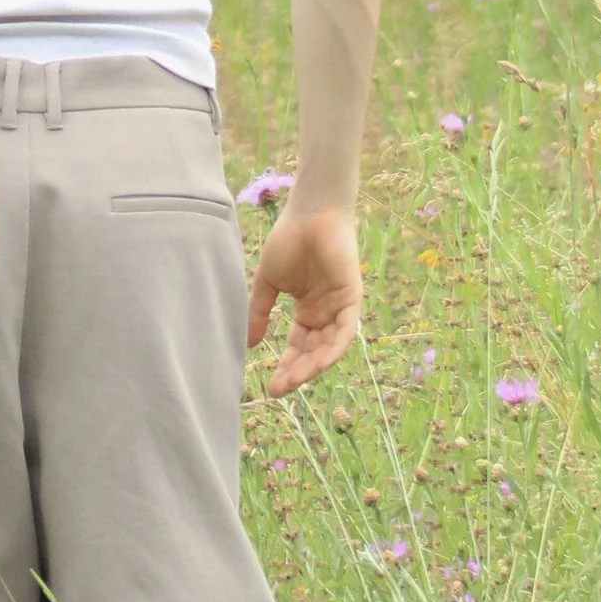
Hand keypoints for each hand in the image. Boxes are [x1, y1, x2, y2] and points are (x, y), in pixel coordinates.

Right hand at [246, 202, 360, 395]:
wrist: (309, 213)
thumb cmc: (289, 240)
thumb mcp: (268, 283)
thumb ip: (259, 312)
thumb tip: (249, 345)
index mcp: (307, 311)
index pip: (299, 347)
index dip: (286, 367)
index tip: (270, 387)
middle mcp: (325, 314)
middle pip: (313, 353)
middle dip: (297, 373)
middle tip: (279, 389)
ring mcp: (339, 307)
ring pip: (329, 348)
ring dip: (313, 367)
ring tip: (293, 381)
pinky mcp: (351, 298)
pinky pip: (345, 331)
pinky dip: (333, 349)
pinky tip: (318, 363)